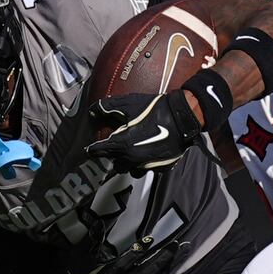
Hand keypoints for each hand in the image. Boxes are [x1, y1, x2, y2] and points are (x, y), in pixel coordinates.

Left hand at [86, 91, 204, 173]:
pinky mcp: (159, 168)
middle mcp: (132, 159)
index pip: (99, 151)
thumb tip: (93, 111)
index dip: (93, 149)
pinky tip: (148, 152)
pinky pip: (147, 169)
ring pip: (130, 170)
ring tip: (132, 151)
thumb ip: (107, 107)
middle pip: (114, 164)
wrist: (182, 118)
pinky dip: (144, 162)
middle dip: (113, 156)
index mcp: (122, 144)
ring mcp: (146, 165)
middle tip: (115, 146)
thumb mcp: (128, 104)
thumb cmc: (156, 110)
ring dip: (128, 162)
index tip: (90, 149)